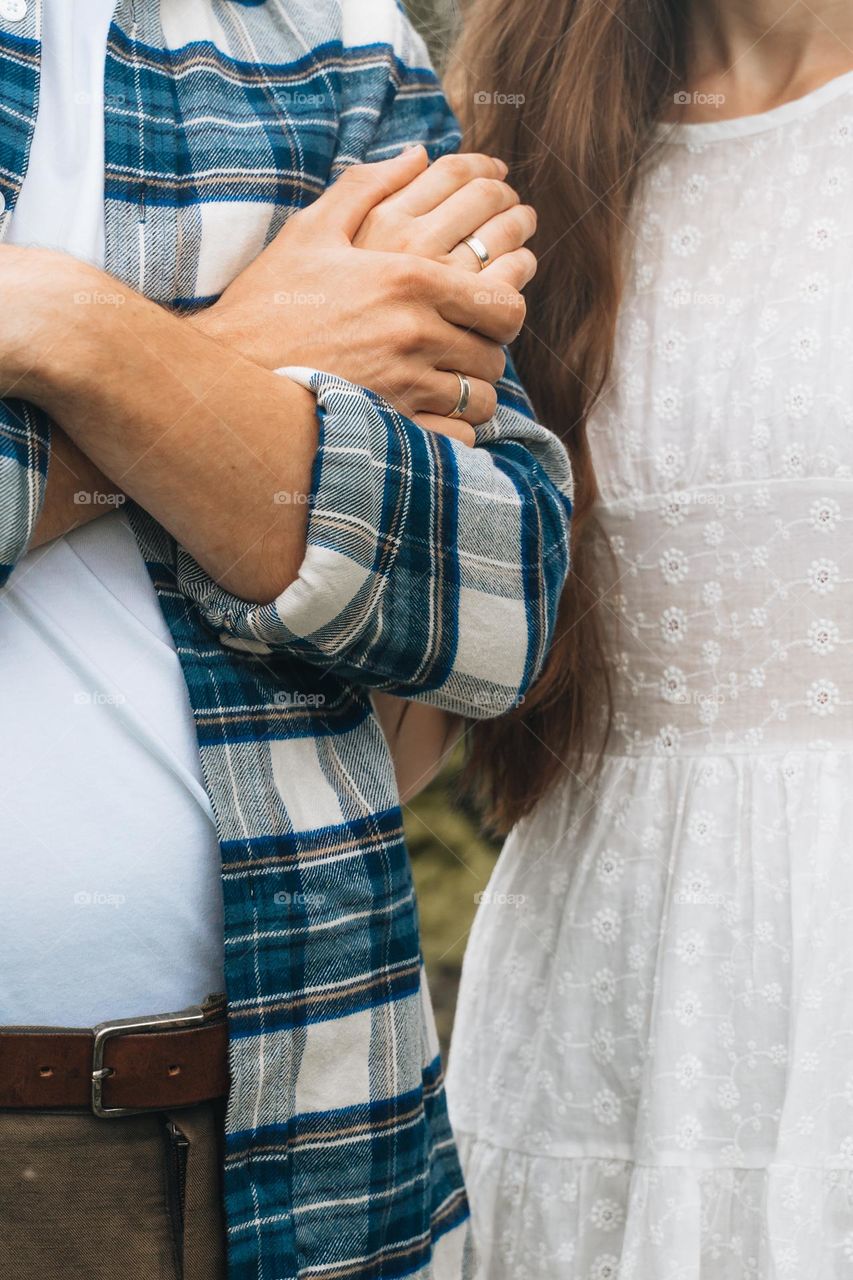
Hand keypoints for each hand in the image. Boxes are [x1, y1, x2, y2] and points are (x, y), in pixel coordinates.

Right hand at [190, 149, 533, 440]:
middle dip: (490, 347)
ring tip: (452, 381)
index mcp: (409, 279)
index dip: (507, 304)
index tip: (494, 305)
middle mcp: (417, 332)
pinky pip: (459, 434)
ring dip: (472, 388)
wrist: (227, 371)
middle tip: (472, 345)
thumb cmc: (268, 302)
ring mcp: (408, 385)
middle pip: (496, 350)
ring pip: (481, 394)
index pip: (502, 299)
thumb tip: (416, 153)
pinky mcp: (394, 427)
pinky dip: (457, 427)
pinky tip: (439, 416)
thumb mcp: (312, 232)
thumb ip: (367, 187)